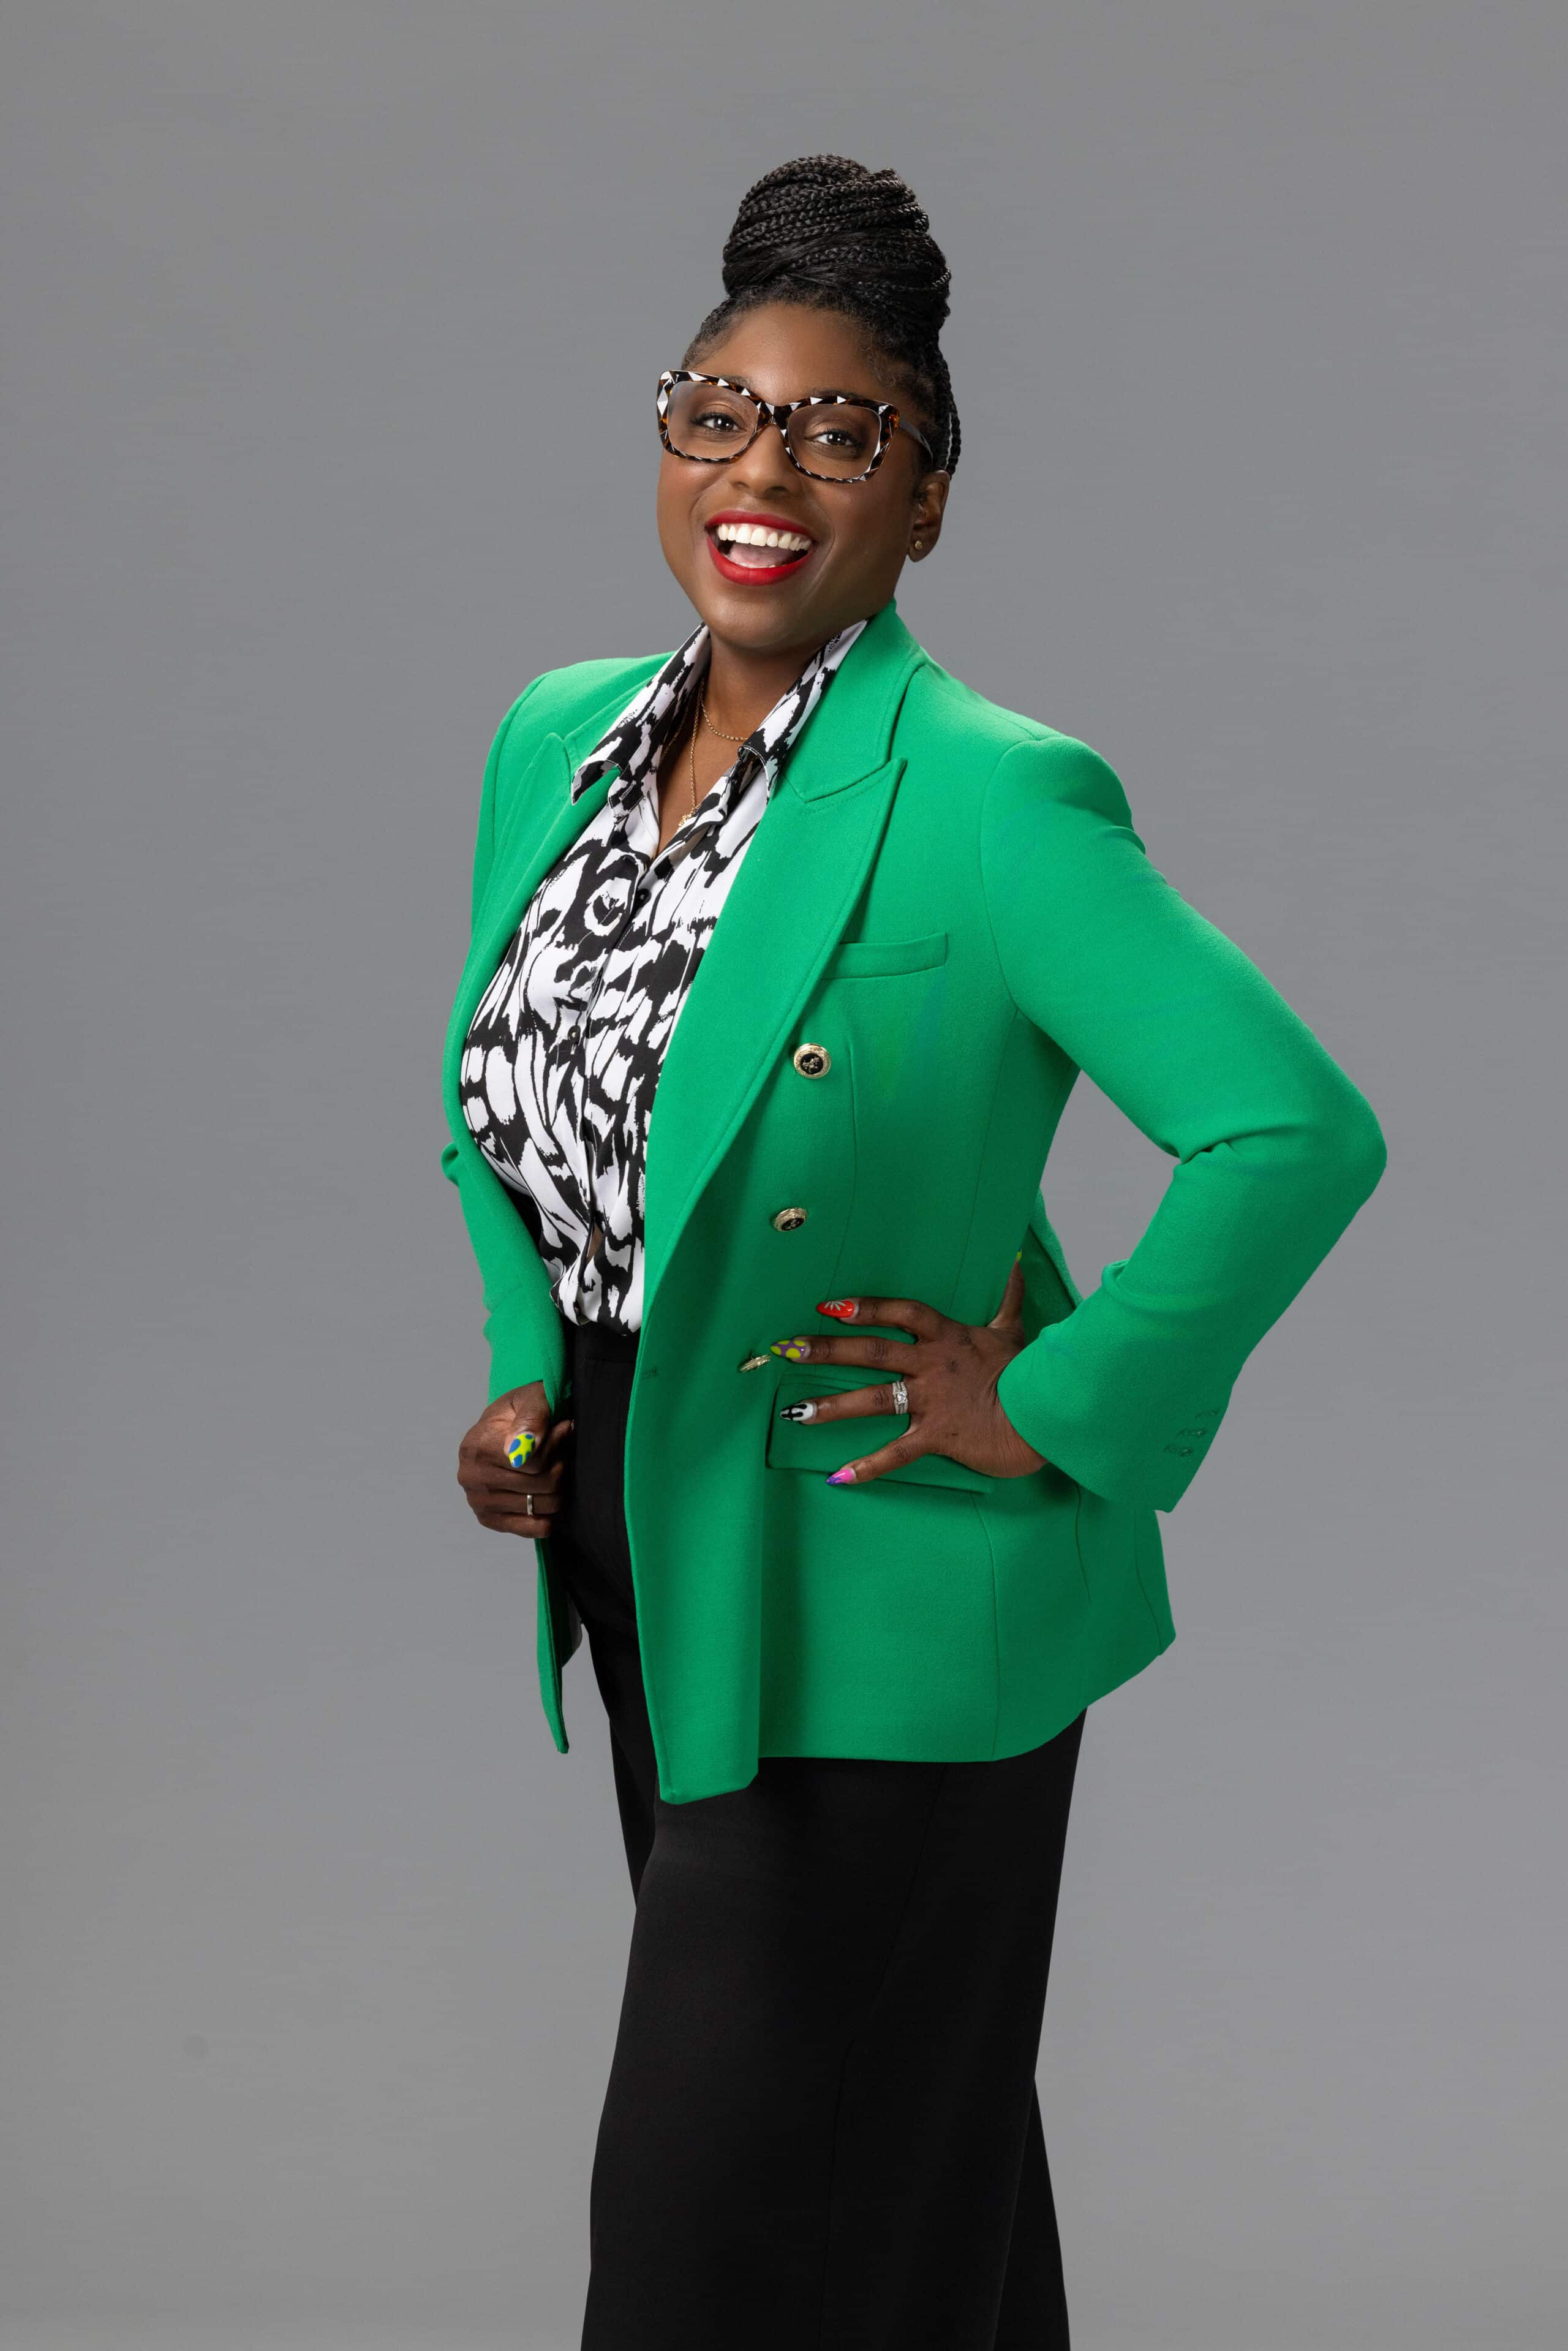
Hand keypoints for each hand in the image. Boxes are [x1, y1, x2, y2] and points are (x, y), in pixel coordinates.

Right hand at [456, 1380, 573, 1538]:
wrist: (504, 1427)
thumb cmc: (521, 1411)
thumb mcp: (532, 1398)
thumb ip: (533, 1416)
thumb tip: (524, 1446)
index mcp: (476, 1446)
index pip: (534, 1462)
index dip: (557, 1445)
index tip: (563, 1429)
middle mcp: (470, 1477)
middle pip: (541, 1486)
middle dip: (560, 1466)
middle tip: (561, 1450)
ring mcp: (478, 1501)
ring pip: (542, 1506)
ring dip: (558, 1488)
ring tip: (554, 1466)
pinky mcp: (489, 1519)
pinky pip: (533, 1528)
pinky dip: (549, 1514)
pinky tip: (549, 1495)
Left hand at [767, 1257, 1048, 1486]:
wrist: (1045, 1416)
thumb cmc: (1026, 1373)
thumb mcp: (1014, 1330)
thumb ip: (1007, 1298)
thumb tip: (1016, 1264)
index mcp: (946, 1336)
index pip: (900, 1312)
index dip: (866, 1306)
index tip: (830, 1304)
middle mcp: (932, 1364)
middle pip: (872, 1352)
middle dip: (827, 1350)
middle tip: (788, 1348)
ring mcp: (932, 1400)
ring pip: (874, 1400)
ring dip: (832, 1406)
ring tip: (795, 1413)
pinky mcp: (938, 1436)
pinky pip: (897, 1453)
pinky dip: (868, 1466)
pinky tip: (838, 1477)